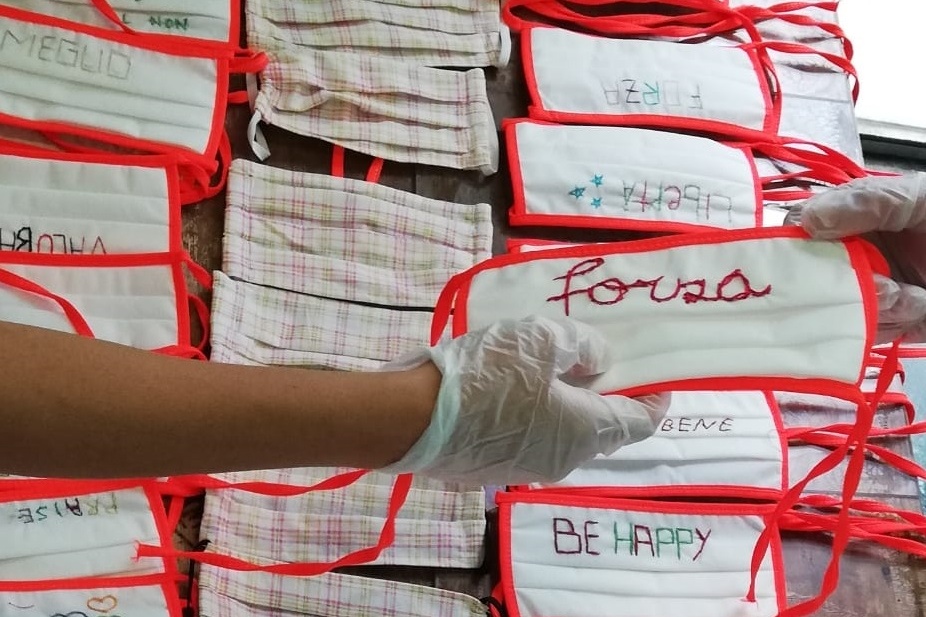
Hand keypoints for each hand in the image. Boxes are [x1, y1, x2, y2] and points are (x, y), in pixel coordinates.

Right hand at [382, 316, 668, 484]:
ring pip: (566, 435)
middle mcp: (564, 460)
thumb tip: (599, 362)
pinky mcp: (495, 468)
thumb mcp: (542, 340)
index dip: (655, 397)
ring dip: (571, 404)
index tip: (657, 374)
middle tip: (598, 360)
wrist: (410, 418)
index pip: (640, 422)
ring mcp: (528, 469)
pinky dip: (540, 415)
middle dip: (609, 396)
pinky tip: (518, 387)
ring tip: (554, 367)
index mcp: (585, 431)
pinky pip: (534, 439)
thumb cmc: (485, 374)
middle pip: (603, 430)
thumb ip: (583, 347)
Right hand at [789, 173, 925, 342]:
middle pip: (810, 277)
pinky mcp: (891, 322)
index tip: (814, 247)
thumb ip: (865, 202)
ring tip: (911, 295)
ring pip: (838, 308)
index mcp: (851, 219)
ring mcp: (870, 292)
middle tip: (878, 282)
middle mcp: (853, 257)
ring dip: (874, 306)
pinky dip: (893, 321)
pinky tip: (918, 304)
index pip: (801, 230)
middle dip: (838, 284)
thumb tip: (807, 220)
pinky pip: (868, 332)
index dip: (797, 242)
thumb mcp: (916, 198)